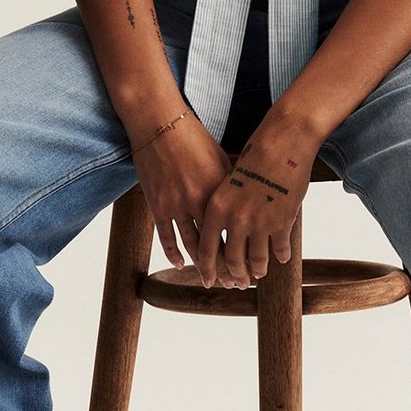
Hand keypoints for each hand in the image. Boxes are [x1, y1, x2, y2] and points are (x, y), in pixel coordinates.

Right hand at [124, 100, 233, 275]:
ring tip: (210, 282)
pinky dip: (174, 253)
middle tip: (235, 285)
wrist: (160, 125)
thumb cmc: (195, 139)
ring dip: (202, 267)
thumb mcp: (222, 161)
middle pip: (217, 245)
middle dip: (227, 269)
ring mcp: (177, 205)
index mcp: (220, 191)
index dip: (244, 254)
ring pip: (193, 246)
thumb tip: (245, 208)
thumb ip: (232, 188)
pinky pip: (166, 236)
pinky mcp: (158, 205)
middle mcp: (200, 202)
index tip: (253, 269)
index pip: (235, 232)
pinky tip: (181, 265)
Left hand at [195, 111, 320, 289]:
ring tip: (259, 274)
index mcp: (216, 208)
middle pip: (232, 260)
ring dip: (258, 270)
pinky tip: (280, 258)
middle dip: (235, 276)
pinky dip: (280, 256)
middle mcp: (235, 219)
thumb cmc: (253, 157)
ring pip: (256, 260)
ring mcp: (260, 223)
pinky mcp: (282, 222)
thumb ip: (222, 207)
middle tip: (238, 284)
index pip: (206, 249)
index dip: (207, 270)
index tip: (209, 282)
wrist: (282, 143)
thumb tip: (219, 230)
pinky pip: (279, 249)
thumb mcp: (227, 182)